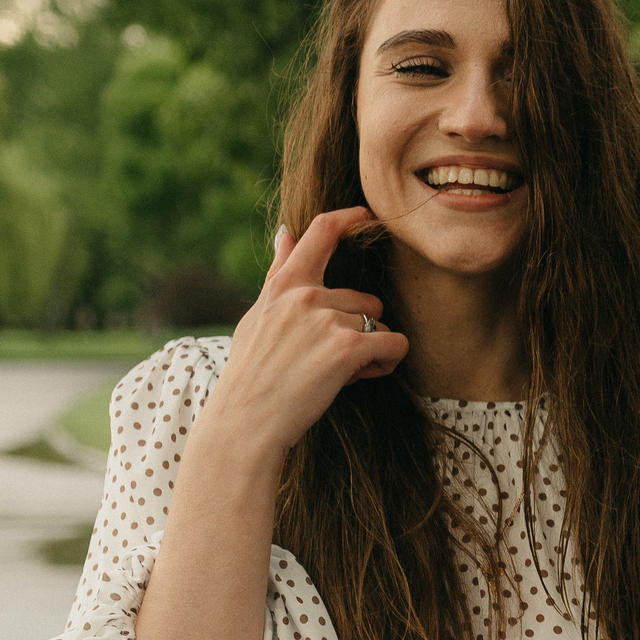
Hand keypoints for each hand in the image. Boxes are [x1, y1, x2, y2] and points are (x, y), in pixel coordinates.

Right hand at [198, 208, 411, 463]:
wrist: (245, 423)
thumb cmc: (251, 375)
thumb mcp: (258, 316)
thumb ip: (279, 274)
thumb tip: (286, 232)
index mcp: (284, 286)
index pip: (320, 233)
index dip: (349, 219)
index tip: (367, 216)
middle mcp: (305, 295)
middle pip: (366, 300)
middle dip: (360, 331)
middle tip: (330, 360)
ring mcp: (326, 319)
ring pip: (380, 325)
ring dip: (371, 350)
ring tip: (338, 373)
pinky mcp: (347, 347)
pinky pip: (394, 345)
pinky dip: (386, 363)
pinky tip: (361, 377)